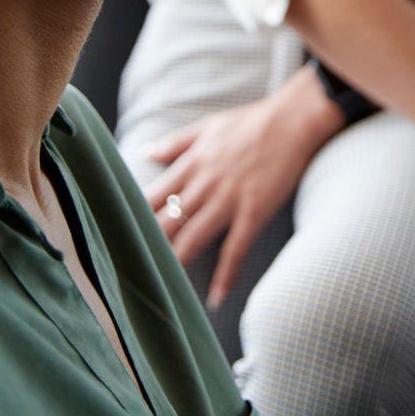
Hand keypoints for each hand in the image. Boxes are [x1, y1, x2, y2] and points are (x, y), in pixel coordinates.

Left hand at [142, 69, 342, 306]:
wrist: (292, 119)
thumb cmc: (251, 122)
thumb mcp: (206, 126)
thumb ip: (175, 143)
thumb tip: (145, 153)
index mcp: (191, 164)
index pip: (153, 197)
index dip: (136, 218)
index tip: (122, 237)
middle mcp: (203, 184)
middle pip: (168, 222)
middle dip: (149, 247)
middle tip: (134, 270)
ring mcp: (228, 199)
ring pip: (194, 238)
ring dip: (177, 264)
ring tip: (164, 289)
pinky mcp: (253, 210)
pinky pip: (236, 248)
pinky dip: (225, 274)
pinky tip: (216, 296)